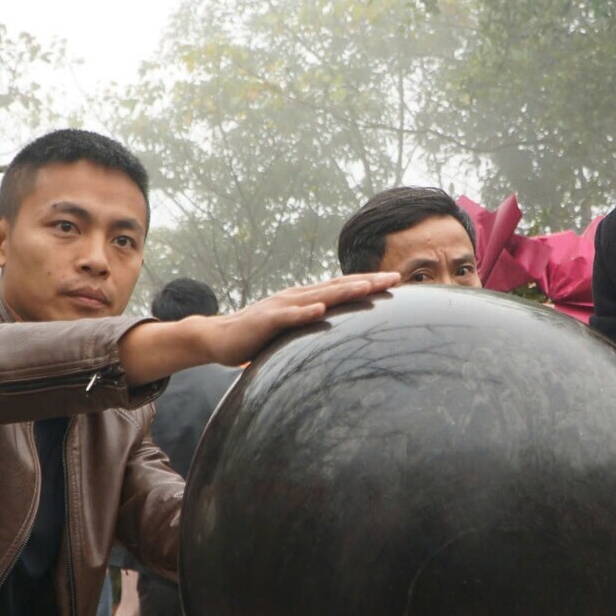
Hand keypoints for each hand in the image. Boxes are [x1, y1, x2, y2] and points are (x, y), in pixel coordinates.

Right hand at [119, 273, 398, 381]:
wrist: (218, 338)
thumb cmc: (258, 335)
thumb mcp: (293, 330)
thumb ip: (313, 329)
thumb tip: (339, 336)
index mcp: (306, 298)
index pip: (343, 287)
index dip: (369, 282)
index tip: (397, 279)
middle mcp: (297, 296)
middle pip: (338, 286)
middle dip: (367, 282)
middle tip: (396, 277)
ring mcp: (282, 307)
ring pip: (318, 297)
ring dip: (343, 291)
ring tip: (368, 286)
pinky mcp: (267, 321)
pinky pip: (288, 317)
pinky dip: (304, 313)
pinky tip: (320, 310)